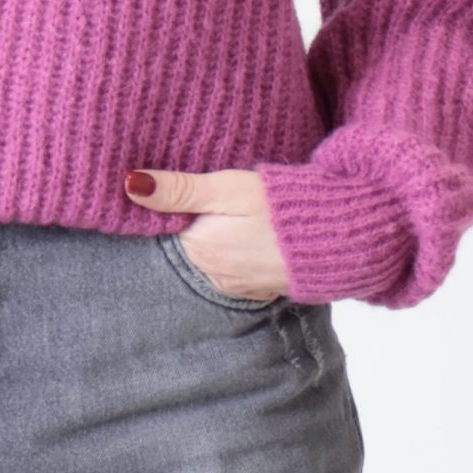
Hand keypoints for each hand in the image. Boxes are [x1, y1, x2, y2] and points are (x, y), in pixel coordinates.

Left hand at [124, 166, 289, 302]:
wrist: (342, 237)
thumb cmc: (283, 207)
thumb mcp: (227, 188)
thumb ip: (179, 189)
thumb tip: (129, 185)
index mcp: (198, 249)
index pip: (163, 227)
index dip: (166, 205)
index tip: (175, 186)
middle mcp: (212, 274)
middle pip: (186, 243)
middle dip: (191, 223)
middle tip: (209, 197)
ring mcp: (238, 285)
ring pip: (210, 257)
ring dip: (214, 238)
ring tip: (230, 214)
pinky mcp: (261, 287)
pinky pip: (235, 268)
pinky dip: (236, 251)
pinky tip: (249, 233)